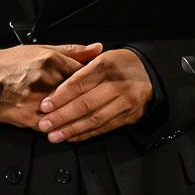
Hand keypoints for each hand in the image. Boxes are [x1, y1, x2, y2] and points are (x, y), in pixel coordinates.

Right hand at [0, 43, 102, 128]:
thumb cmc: (11, 63)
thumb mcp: (41, 50)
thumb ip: (72, 51)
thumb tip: (97, 48)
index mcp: (51, 60)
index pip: (84, 73)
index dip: (92, 81)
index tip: (95, 86)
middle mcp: (45, 79)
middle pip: (78, 94)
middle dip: (84, 99)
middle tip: (89, 102)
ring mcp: (37, 100)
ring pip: (66, 112)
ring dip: (73, 115)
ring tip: (77, 115)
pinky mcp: (28, 116)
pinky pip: (53, 126)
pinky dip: (59, 126)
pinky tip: (62, 125)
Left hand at [39, 47, 153, 143]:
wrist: (150, 73)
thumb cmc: (118, 64)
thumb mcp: (99, 57)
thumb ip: (77, 69)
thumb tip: (54, 88)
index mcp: (106, 66)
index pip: (79, 83)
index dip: (60, 96)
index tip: (44, 105)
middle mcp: (118, 84)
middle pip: (86, 104)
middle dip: (62, 116)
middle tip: (45, 124)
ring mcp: (125, 102)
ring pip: (94, 119)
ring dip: (72, 129)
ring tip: (54, 135)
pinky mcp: (129, 116)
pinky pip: (105, 127)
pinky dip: (86, 134)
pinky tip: (71, 137)